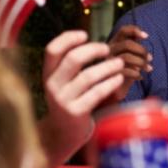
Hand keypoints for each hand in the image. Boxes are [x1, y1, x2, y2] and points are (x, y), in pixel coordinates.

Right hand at [41, 30, 124, 167]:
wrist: (64, 132)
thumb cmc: (70, 99)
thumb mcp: (63, 81)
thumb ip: (70, 64)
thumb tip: (89, 40)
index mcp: (47, 74)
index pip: (52, 50)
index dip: (68, 38)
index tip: (85, 34)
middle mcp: (52, 86)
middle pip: (73, 59)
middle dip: (93, 50)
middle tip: (108, 48)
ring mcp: (63, 100)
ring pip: (88, 76)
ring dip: (108, 67)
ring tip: (119, 63)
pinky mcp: (76, 112)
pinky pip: (97, 93)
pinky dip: (110, 83)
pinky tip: (119, 78)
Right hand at [106, 24, 151, 101]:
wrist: (113, 91)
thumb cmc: (124, 72)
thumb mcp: (131, 57)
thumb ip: (135, 46)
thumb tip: (143, 35)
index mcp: (114, 43)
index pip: (123, 30)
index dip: (135, 30)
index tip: (147, 36)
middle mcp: (108, 51)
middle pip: (127, 43)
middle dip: (142, 50)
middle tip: (150, 59)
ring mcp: (107, 63)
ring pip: (126, 57)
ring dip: (141, 63)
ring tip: (148, 69)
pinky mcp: (108, 75)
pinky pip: (124, 71)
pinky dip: (136, 74)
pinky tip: (140, 77)